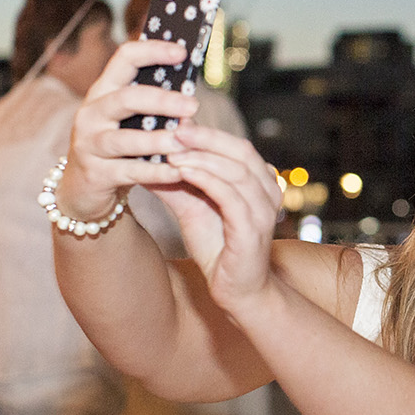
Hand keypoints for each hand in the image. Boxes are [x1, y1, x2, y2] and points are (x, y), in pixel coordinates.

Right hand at [60, 40, 198, 219]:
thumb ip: (154, 107)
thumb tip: (192, 99)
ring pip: (125, 139)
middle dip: (162, 100)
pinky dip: (156, 172)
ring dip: (158, 140)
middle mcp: (92, 113)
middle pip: (127, 98)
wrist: (82, 188)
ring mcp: (90, 143)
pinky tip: (178, 171)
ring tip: (184, 142)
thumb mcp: (128, 120)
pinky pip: (130, 171)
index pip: (125, 58)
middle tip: (193, 106)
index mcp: (104, 91)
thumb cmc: (117, 147)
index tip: (182, 52)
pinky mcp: (95, 173)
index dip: (153, 51)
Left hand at [164, 122, 285, 310]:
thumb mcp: (192, 207)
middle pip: (240, 151)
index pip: (237, 147)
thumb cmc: (219, 248)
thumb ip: (176, 182)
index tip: (175, 122)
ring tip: (171, 150)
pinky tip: (181, 171)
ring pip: (236, 170)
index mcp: (260, 183)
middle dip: (205, 137)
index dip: (208, 132)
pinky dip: (205, 179)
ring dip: (201, 157)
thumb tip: (145, 156)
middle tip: (173, 129)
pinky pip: (230, 196)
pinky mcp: (253, 230)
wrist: (237, 292)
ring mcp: (264, 210)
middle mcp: (269, 192)